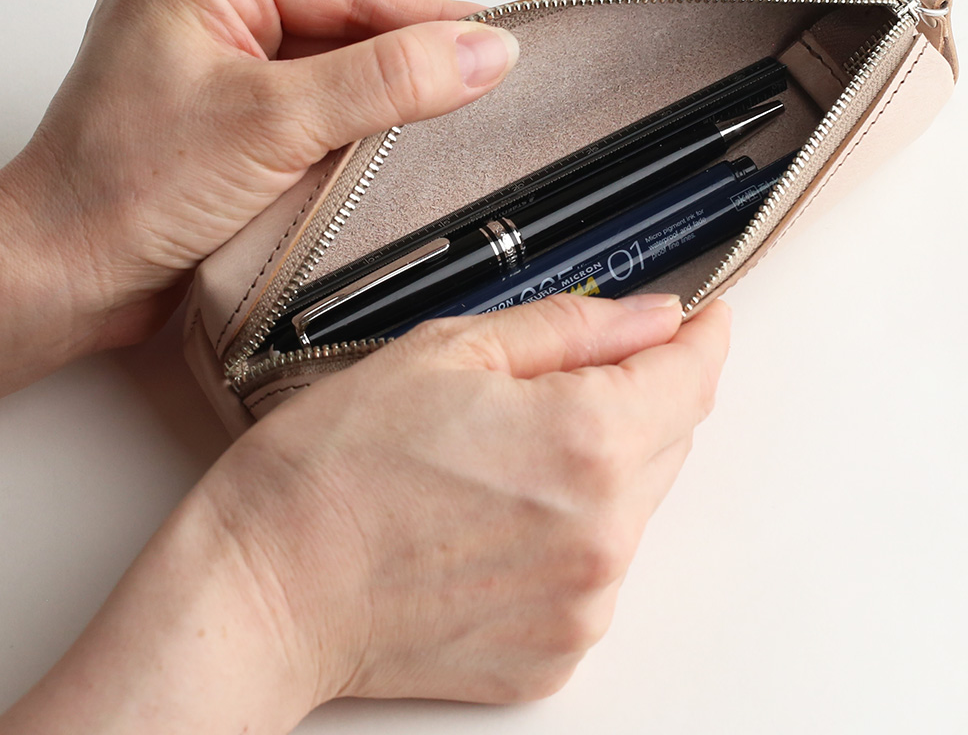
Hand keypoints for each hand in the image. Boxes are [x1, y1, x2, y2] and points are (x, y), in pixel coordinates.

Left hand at [0, 0, 516, 392]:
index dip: (430, 15)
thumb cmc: (119, 191)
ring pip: (332, 67)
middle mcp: (205, 7)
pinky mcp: (223, 113)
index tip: (496, 41)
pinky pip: (310, 104)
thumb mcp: (275, 121)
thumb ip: (387, 80)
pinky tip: (382, 148)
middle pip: (344, 23)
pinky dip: (351, 128)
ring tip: (440, 120)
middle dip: (408, 59)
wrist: (61, 278)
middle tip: (478, 85)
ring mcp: (214, 61)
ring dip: (381, 98)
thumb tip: (478, 49)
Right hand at [205, 293, 729, 707]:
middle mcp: (601, 534)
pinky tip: (494, 515)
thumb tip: (651, 318)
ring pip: (635, 504)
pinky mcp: (556, 650)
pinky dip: (570, 532)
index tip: (703, 318)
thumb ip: (570, 329)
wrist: (264, 590)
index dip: (702, 337)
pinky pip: (597, 569)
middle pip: (670, 438)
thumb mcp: (447, 352)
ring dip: (599, 466)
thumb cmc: (333, 469)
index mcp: (584, 441)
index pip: (691, 376)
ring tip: (499, 457)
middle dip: (638, 395)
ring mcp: (583, 603)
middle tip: (559, 380)